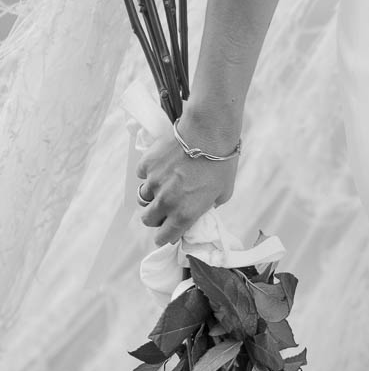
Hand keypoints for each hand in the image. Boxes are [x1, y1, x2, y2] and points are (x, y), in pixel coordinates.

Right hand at [135, 114, 239, 246]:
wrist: (208, 133)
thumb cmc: (221, 164)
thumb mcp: (223, 193)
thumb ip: (207, 207)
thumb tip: (199, 210)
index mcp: (185, 214)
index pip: (164, 237)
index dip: (164, 237)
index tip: (166, 233)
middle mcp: (166, 202)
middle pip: (147, 219)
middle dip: (155, 217)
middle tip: (164, 209)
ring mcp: (153, 182)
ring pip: (143, 197)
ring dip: (151, 195)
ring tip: (165, 184)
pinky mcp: (147, 165)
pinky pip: (143, 175)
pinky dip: (150, 173)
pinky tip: (163, 165)